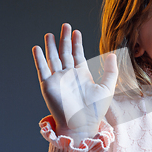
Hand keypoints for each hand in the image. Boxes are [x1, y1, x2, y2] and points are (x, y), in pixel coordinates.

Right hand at [32, 23, 117, 142]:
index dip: (76, 43)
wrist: (81, 125)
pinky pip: (43, 69)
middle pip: (65, 53)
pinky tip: (38, 48)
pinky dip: (39, 59)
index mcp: (82, 76)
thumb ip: (111, 70)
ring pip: (53, 59)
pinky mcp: (48, 86)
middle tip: (65, 25)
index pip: (78, 55)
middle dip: (65, 39)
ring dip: (51, 46)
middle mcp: (69, 76)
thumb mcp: (107, 88)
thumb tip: (113, 54)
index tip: (76, 31)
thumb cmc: (95, 111)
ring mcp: (58, 80)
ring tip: (50, 34)